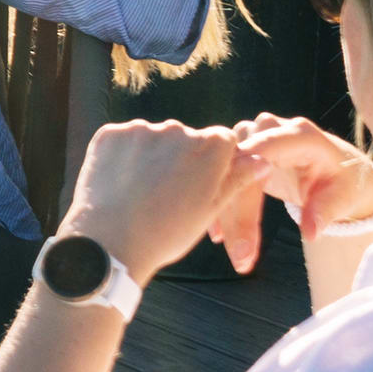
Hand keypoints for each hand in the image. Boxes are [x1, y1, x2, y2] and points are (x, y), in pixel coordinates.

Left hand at [61, 117, 277, 278]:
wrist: (111, 243)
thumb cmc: (167, 233)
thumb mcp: (210, 210)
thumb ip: (236, 180)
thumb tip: (261, 161)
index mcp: (210, 146)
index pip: (222, 141)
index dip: (213, 163)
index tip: (200, 184)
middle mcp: (178, 129)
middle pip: (186, 138)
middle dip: (181, 159)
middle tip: (167, 193)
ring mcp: (141, 129)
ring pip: (154, 139)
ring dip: (152, 157)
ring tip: (142, 192)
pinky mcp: (110, 133)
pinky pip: (124, 140)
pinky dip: (123, 156)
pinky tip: (121, 183)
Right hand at [226, 117, 372, 246]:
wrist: (338, 169)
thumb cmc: (342, 182)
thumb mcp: (342, 198)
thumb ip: (325, 212)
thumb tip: (310, 233)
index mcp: (298, 135)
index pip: (259, 154)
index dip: (244, 189)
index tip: (242, 231)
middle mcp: (270, 128)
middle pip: (237, 166)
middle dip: (234, 213)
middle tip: (241, 257)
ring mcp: (253, 136)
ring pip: (223, 173)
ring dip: (223, 213)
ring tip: (235, 253)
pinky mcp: (243, 151)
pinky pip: (221, 176)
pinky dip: (219, 206)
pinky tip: (219, 234)